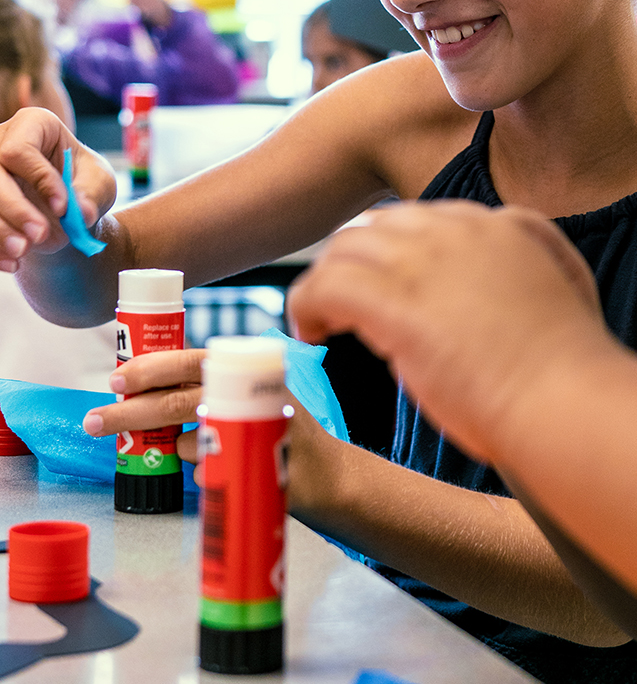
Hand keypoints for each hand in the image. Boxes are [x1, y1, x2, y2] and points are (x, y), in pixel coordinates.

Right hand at [0, 108, 115, 269]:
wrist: (67, 211)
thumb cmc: (83, 185)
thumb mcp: (100, 184)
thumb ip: (93, 194)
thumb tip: (81, 212)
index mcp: (34, 125)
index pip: (21, 149)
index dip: (39, 179)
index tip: (63, 207)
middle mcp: (1, 141)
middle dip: (14, 209)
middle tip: (39, 236)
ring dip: (0, 230)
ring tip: (22, 252)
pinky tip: (12, 262)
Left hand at [82, 349, 341, 508]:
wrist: (335, 480)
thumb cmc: (287, 439)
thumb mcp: (252, 405)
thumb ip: (215, 397)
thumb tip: (155, 403)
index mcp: (250, 369)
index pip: (192, 359)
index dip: (152, 367)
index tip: (119, 378)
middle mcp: (255, 389)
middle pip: (180, 394)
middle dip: (132, 407)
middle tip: (99, 419)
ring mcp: (259, 422)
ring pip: (190, 431)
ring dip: (162, 442)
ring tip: (152, 450)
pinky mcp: (260, 458)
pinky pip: (209, 463)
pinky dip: (200, 467)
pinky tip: (215, 467)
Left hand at [287, 201, 607, 466]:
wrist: (570, 403)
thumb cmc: (572, 374)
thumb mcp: (565, 289)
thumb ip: (529, 263)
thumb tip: (487, 278)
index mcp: (501, 225)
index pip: (422, 219)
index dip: (393, 252)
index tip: (385, 285)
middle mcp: (457, 230)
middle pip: (376, 225)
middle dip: (353, 261)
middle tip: (344, 305)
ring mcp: (423, 261)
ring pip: (343, 248)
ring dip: (326, 283)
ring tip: (321, 322)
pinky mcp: (394, 300)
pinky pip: (324, 286)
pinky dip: (306, 305)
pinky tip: (310, 334)